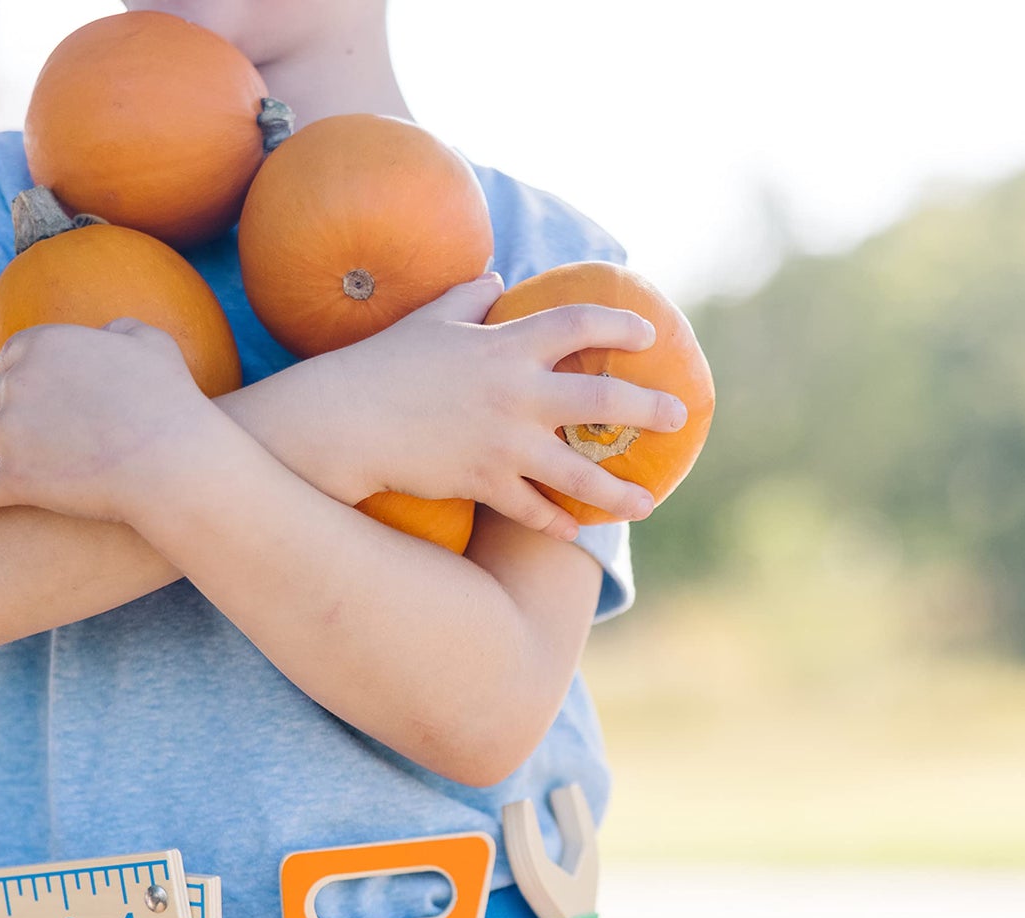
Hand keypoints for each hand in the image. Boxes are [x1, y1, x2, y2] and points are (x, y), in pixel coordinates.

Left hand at [0, 320, 219, 523]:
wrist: (174, 463)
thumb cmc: (172, 403)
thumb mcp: (153, 344)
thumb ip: (122, 330)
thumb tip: (108, 334)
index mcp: (43, 344)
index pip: (10, 358)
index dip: (22, 379)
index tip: (41, 398)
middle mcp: (17, 383)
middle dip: (8, 413)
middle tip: (37, 435)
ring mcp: (11, 434)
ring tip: (13, 464)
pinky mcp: (15, 481)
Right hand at [308, 274, 687, 538]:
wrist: (347, 420)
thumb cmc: (384, 364)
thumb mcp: (430, 317)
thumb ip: (470, 295)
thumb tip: (498, 278)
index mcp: (507, 344)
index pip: (581, 323)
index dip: (620, 323)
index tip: (647, 333)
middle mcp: (517, 393)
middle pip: (602, 399)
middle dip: (648, 407)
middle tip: (677, 416)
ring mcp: (504, 443)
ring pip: (578, 472)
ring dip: (618, 492)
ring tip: (647, 503)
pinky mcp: (483, 482)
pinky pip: (532, 509)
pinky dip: (555, 522)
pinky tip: (574, 532)